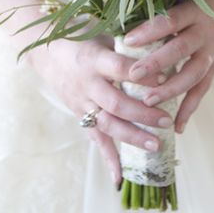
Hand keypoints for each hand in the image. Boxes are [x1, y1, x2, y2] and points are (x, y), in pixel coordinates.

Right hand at [26, 38, 173, 184]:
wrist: (46, 53)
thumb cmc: (82, 40)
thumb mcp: (103, 35)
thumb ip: (128, 46)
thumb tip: (163, 47)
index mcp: (94, 58)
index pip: (120, 67)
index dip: (142, 74)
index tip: (165, 78)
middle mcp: (87, 83)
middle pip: (115, 102)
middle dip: (142, 114)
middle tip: (166, 121)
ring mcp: (82, 102)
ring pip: (107, 124)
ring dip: (131, 136)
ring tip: (155, 145)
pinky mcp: (79, 115)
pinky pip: (94, 138)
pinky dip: (107, 158)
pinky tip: (119, 177)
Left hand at [123, 0, 213, 133]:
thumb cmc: (195, 4)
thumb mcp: (181, 1)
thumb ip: (158, 13)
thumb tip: (121, 28)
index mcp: (192, 12)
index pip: (169, 21)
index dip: (149, 31)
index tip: (127, 41)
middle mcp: (204, 33)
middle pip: (180, 49)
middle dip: (156, 63)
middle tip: (133, 75)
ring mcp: (212, 53)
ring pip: (193, 74)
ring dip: (170, 89)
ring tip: (148, 101)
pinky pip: (202, 91)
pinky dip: (189, 109)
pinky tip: (176, 126)